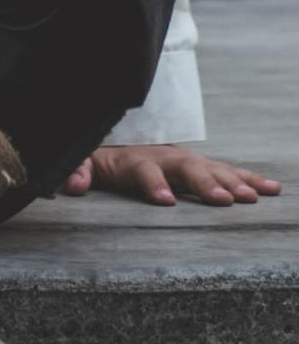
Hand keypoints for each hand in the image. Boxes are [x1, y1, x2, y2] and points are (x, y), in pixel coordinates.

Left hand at [61, 144, 281, 207]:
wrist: (120, 141)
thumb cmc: (103, 159)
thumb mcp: (85, 163)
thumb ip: (79, 170)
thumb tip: (72, 183)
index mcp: (134, 161)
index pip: (144, 171)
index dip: (154, 185)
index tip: (166, 201)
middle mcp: (165, 157)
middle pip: (187, 169)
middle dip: (205, 183)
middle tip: (224, 200)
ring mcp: (186, 161)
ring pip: (212, 168)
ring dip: (233, 182)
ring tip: (252, 197)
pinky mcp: (201, 167)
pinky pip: (228, 171)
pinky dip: (249, 179)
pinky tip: (271, 189)